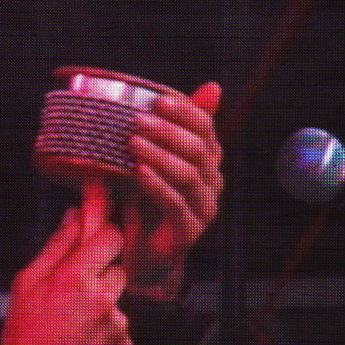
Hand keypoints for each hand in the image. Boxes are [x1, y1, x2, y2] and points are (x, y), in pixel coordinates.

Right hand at [0, 182, 132, 344]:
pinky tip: (80, 342)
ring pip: (117, 298)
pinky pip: (120, 326)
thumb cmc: (22, 339)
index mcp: (76, 278)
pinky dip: (105, 330)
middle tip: (72, 289)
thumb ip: (55, 248)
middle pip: (117, 266)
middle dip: (99, 271)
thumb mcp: (26, 286)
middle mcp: (104, 299)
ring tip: (70, 324)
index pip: (110, 235)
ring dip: (101, 303)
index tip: (98, 229)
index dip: (104, 232)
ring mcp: (118, 325)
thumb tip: (74, 216)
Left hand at [127, 81, 222, 295]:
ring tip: (133, 143)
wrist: (140, 253)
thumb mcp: (150, 160)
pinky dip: (157, 185)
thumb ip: (163, 130)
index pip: (205, 128)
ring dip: (159, 155)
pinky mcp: (188, 231)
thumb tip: (189, 91)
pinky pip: (176, 203)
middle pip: (199, 149)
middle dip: (167, 132)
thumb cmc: (144, 201)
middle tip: (136, 121)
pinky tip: (139, 172)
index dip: (184, 112)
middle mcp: (211, 182)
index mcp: (206, 160)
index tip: (157, 100)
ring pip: (189, 175)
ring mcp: (203, 208)